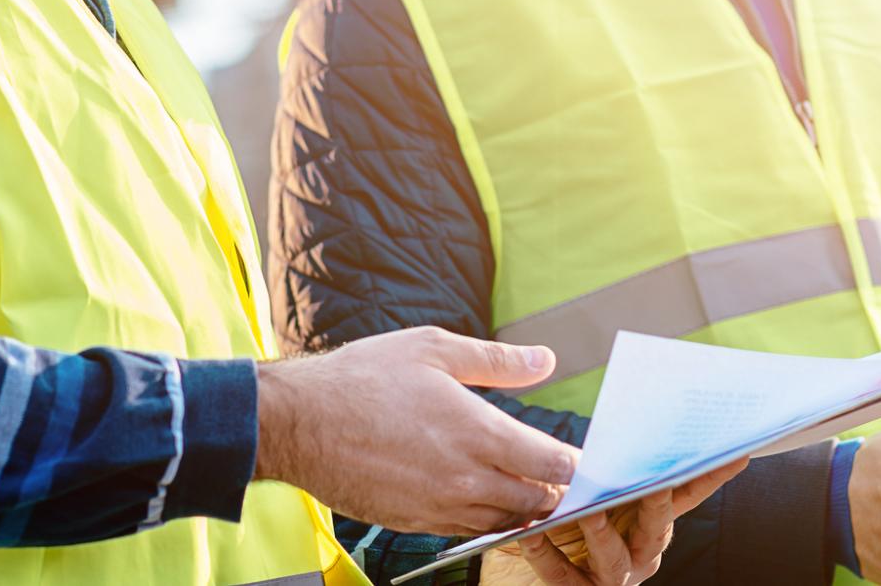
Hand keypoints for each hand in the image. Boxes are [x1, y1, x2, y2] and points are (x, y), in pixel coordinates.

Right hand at [254, 327, 578, 535]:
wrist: (299, 423)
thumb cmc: (364, 377)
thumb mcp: (433, 349)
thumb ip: (496, 361)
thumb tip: (545, 361)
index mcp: (477, 431)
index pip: (552, 464)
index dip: (575, 463)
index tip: (582, 457)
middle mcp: (465, 478)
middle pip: (537, 502)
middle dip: (556, 491)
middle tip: (564, 477)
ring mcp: (440, 507)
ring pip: (505, 522)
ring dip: (524, 509)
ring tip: (530, 489)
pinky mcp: (415, 523)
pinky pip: (468, 531)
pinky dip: (486, 519)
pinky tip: (483, 499)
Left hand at [482, 459, 747, 584]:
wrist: (558, 576)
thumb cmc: (582, 519)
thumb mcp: (605, 490)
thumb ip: (617, 466)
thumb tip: (634, 415)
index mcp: (654, 523)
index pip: (688, 494)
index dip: (712, 476)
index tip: (737, 452)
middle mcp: (643, 552)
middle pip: (657, 528)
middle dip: (657, 505)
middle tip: (655, 483)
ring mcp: (614, 577)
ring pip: (613, 558)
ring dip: (601, 534)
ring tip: (589, 512)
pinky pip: (562, 576)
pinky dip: (546, 554)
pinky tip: (531, 533)